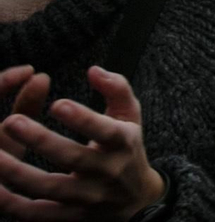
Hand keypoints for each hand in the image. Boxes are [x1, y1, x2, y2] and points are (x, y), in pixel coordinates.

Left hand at [0, 67, 165, 220]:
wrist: (137, 201)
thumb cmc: (128, 149)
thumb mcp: (131, 116)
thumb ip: (117, 88)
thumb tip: (93, 70)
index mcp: (123, 143)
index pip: (105, 131)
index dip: (82, 118)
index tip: (57, 103)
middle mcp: (107, 172)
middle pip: (73, 158)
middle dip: (40, 141)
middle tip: (11, 121)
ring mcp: (87, 198)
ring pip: (49, 187)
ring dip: (18, 173)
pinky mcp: (70, 217)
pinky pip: (37, 214)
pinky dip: (14, 205)